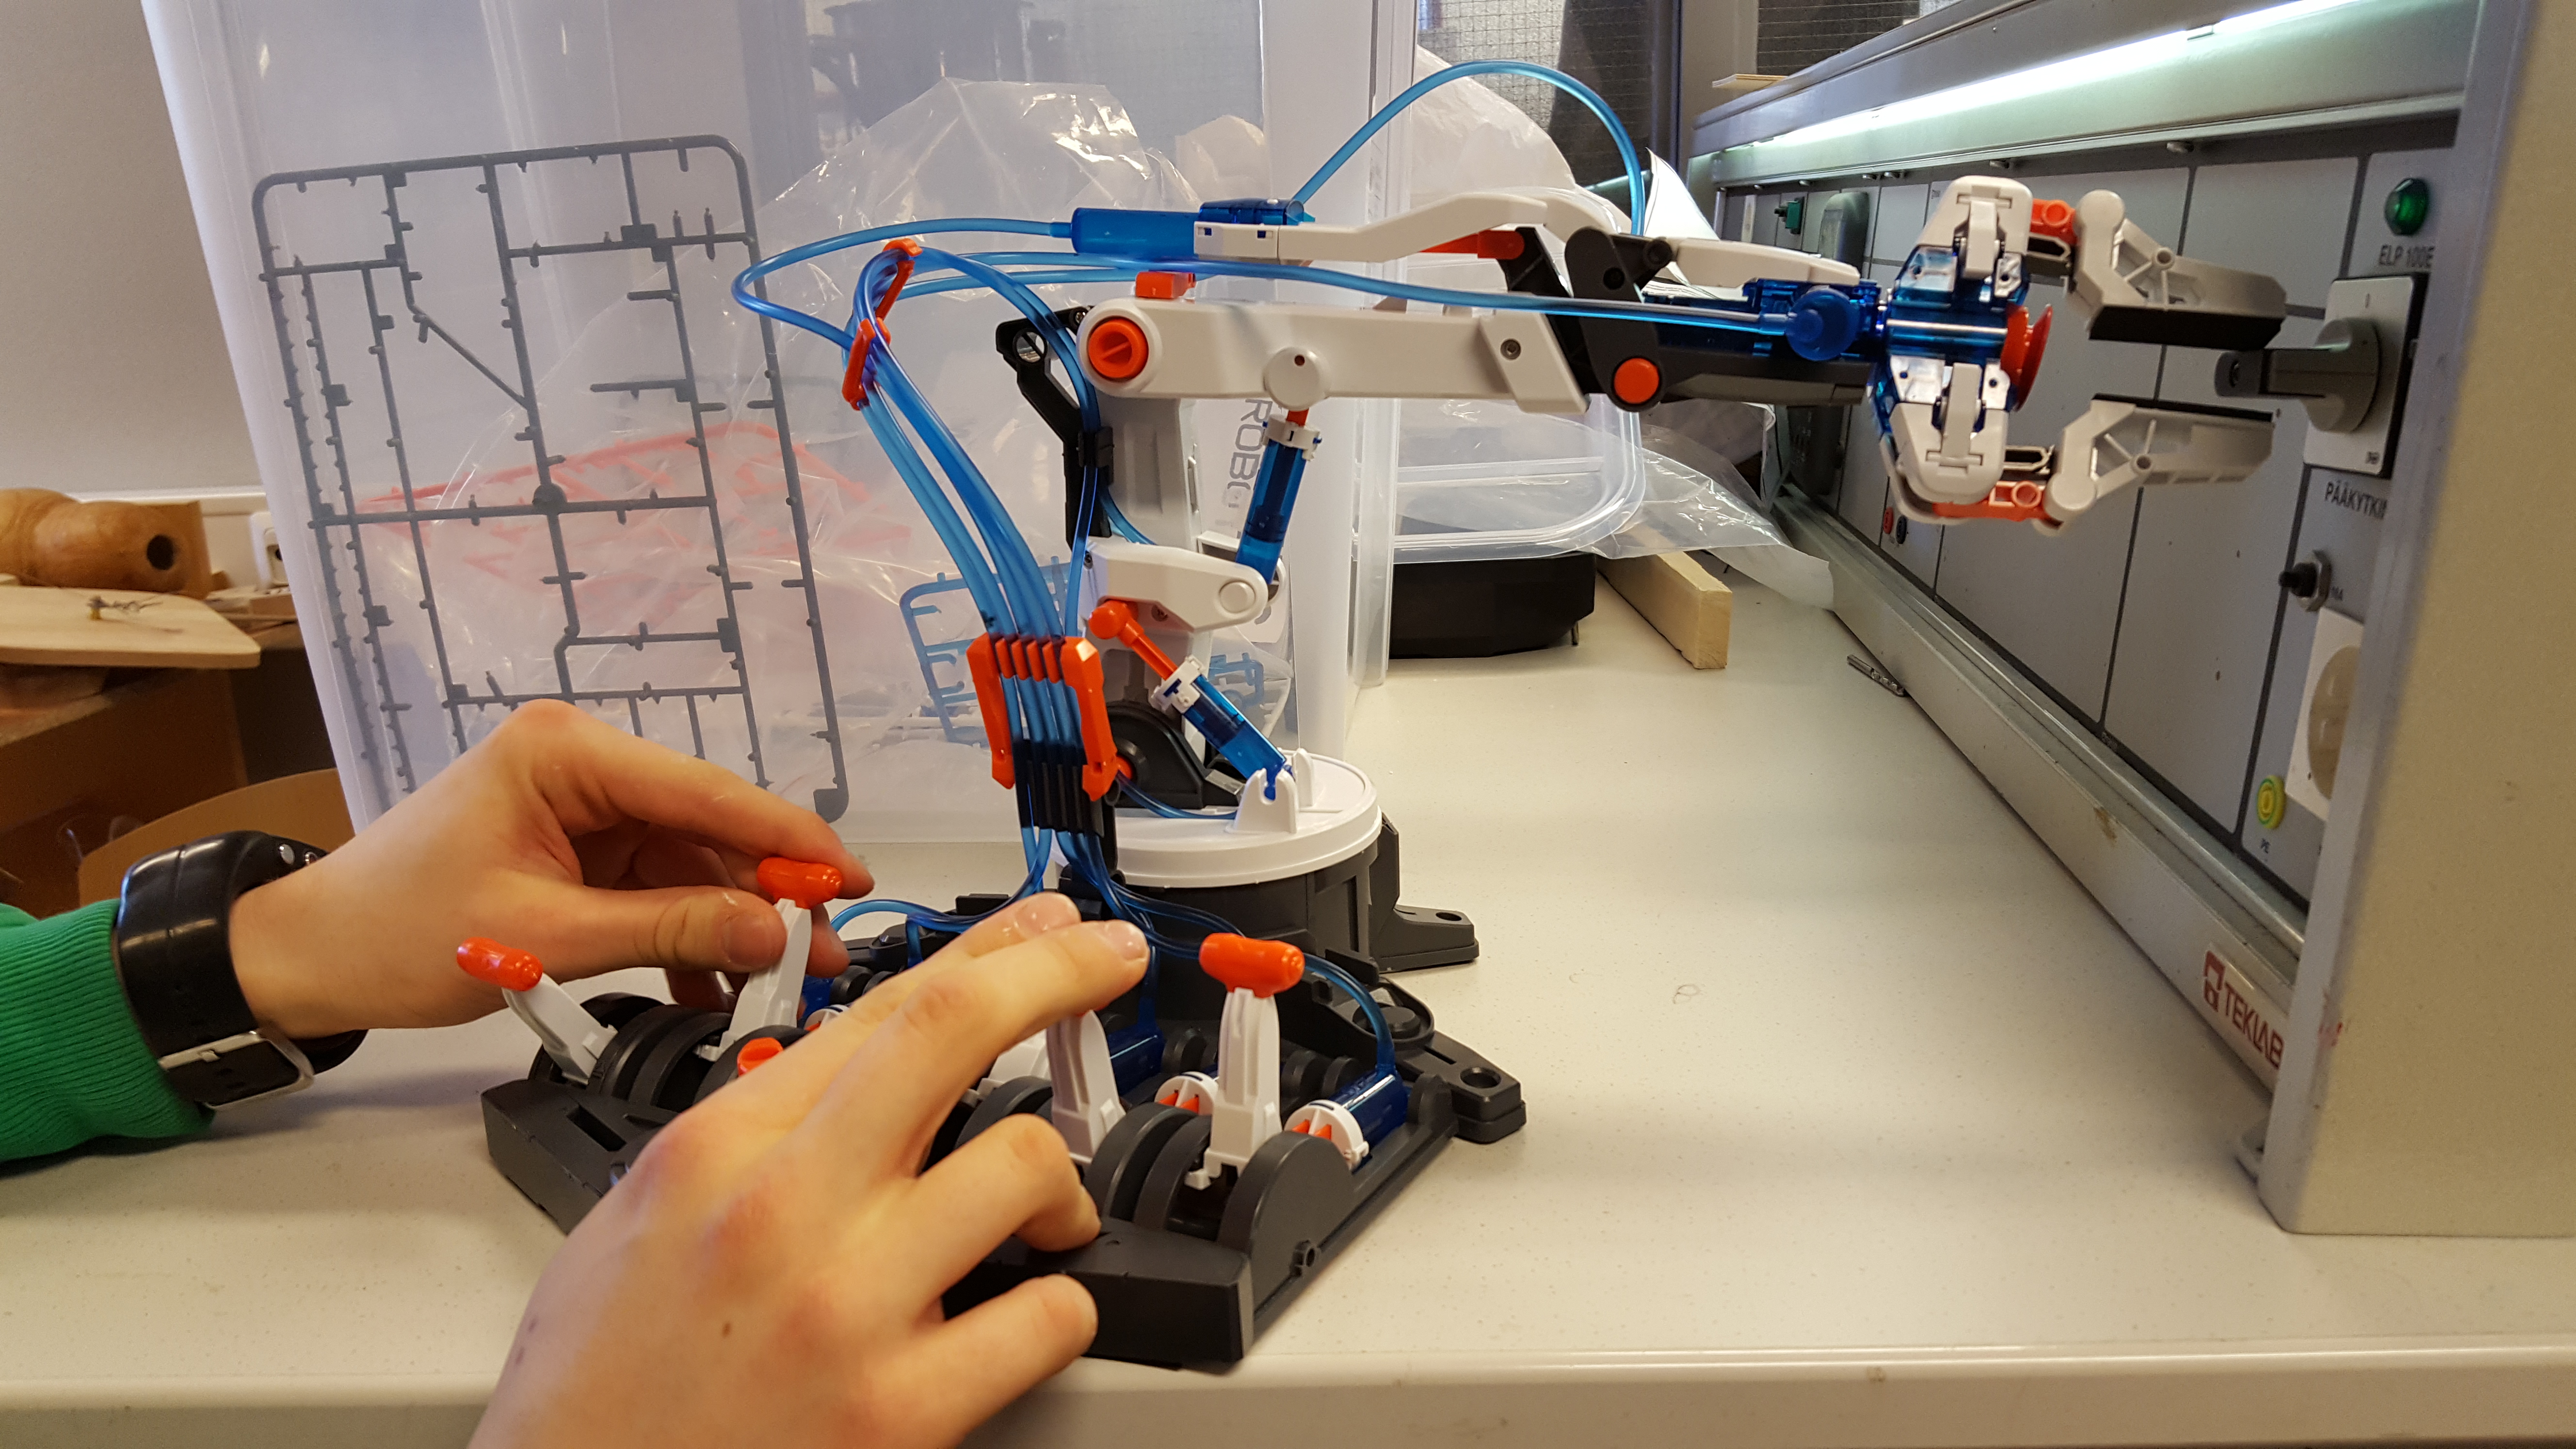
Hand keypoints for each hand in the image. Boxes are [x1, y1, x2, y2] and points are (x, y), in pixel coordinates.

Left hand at [229, 700, 869, 1037]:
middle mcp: (581, 763)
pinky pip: (656, 890)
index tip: (849, 878)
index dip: (787, 838)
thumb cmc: (394, 932)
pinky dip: (685, 940)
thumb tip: (772, 932)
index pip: (705, 790)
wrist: (311, 956)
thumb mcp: (542, 938)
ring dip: (731, 927)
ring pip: (690, 864)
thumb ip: (667, 932)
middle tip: (823, 955)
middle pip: (707, 827)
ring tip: (781, 984)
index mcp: (565, 752)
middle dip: (765, 895)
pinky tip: (716, 989)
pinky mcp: (578, 849)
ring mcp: (581, 807)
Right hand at [471, 894, 1145, 1448]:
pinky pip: (1046, 1318)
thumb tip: (839, 1081)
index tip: (1043, 927)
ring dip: (1061, 1189)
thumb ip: (742, 1145)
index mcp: (716, 1152)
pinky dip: (1058, 1312)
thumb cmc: (593, 1391)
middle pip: (954, 1031)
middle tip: (1110, 962)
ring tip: (1046, 1224)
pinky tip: (1026, 1319)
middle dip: (1057, 974)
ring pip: (1026, 1166)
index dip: (985, 952)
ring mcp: (848, 1307)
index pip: (879, 1010)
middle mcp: (784, 1211)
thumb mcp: (634, 1226)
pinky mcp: (901, 1410)